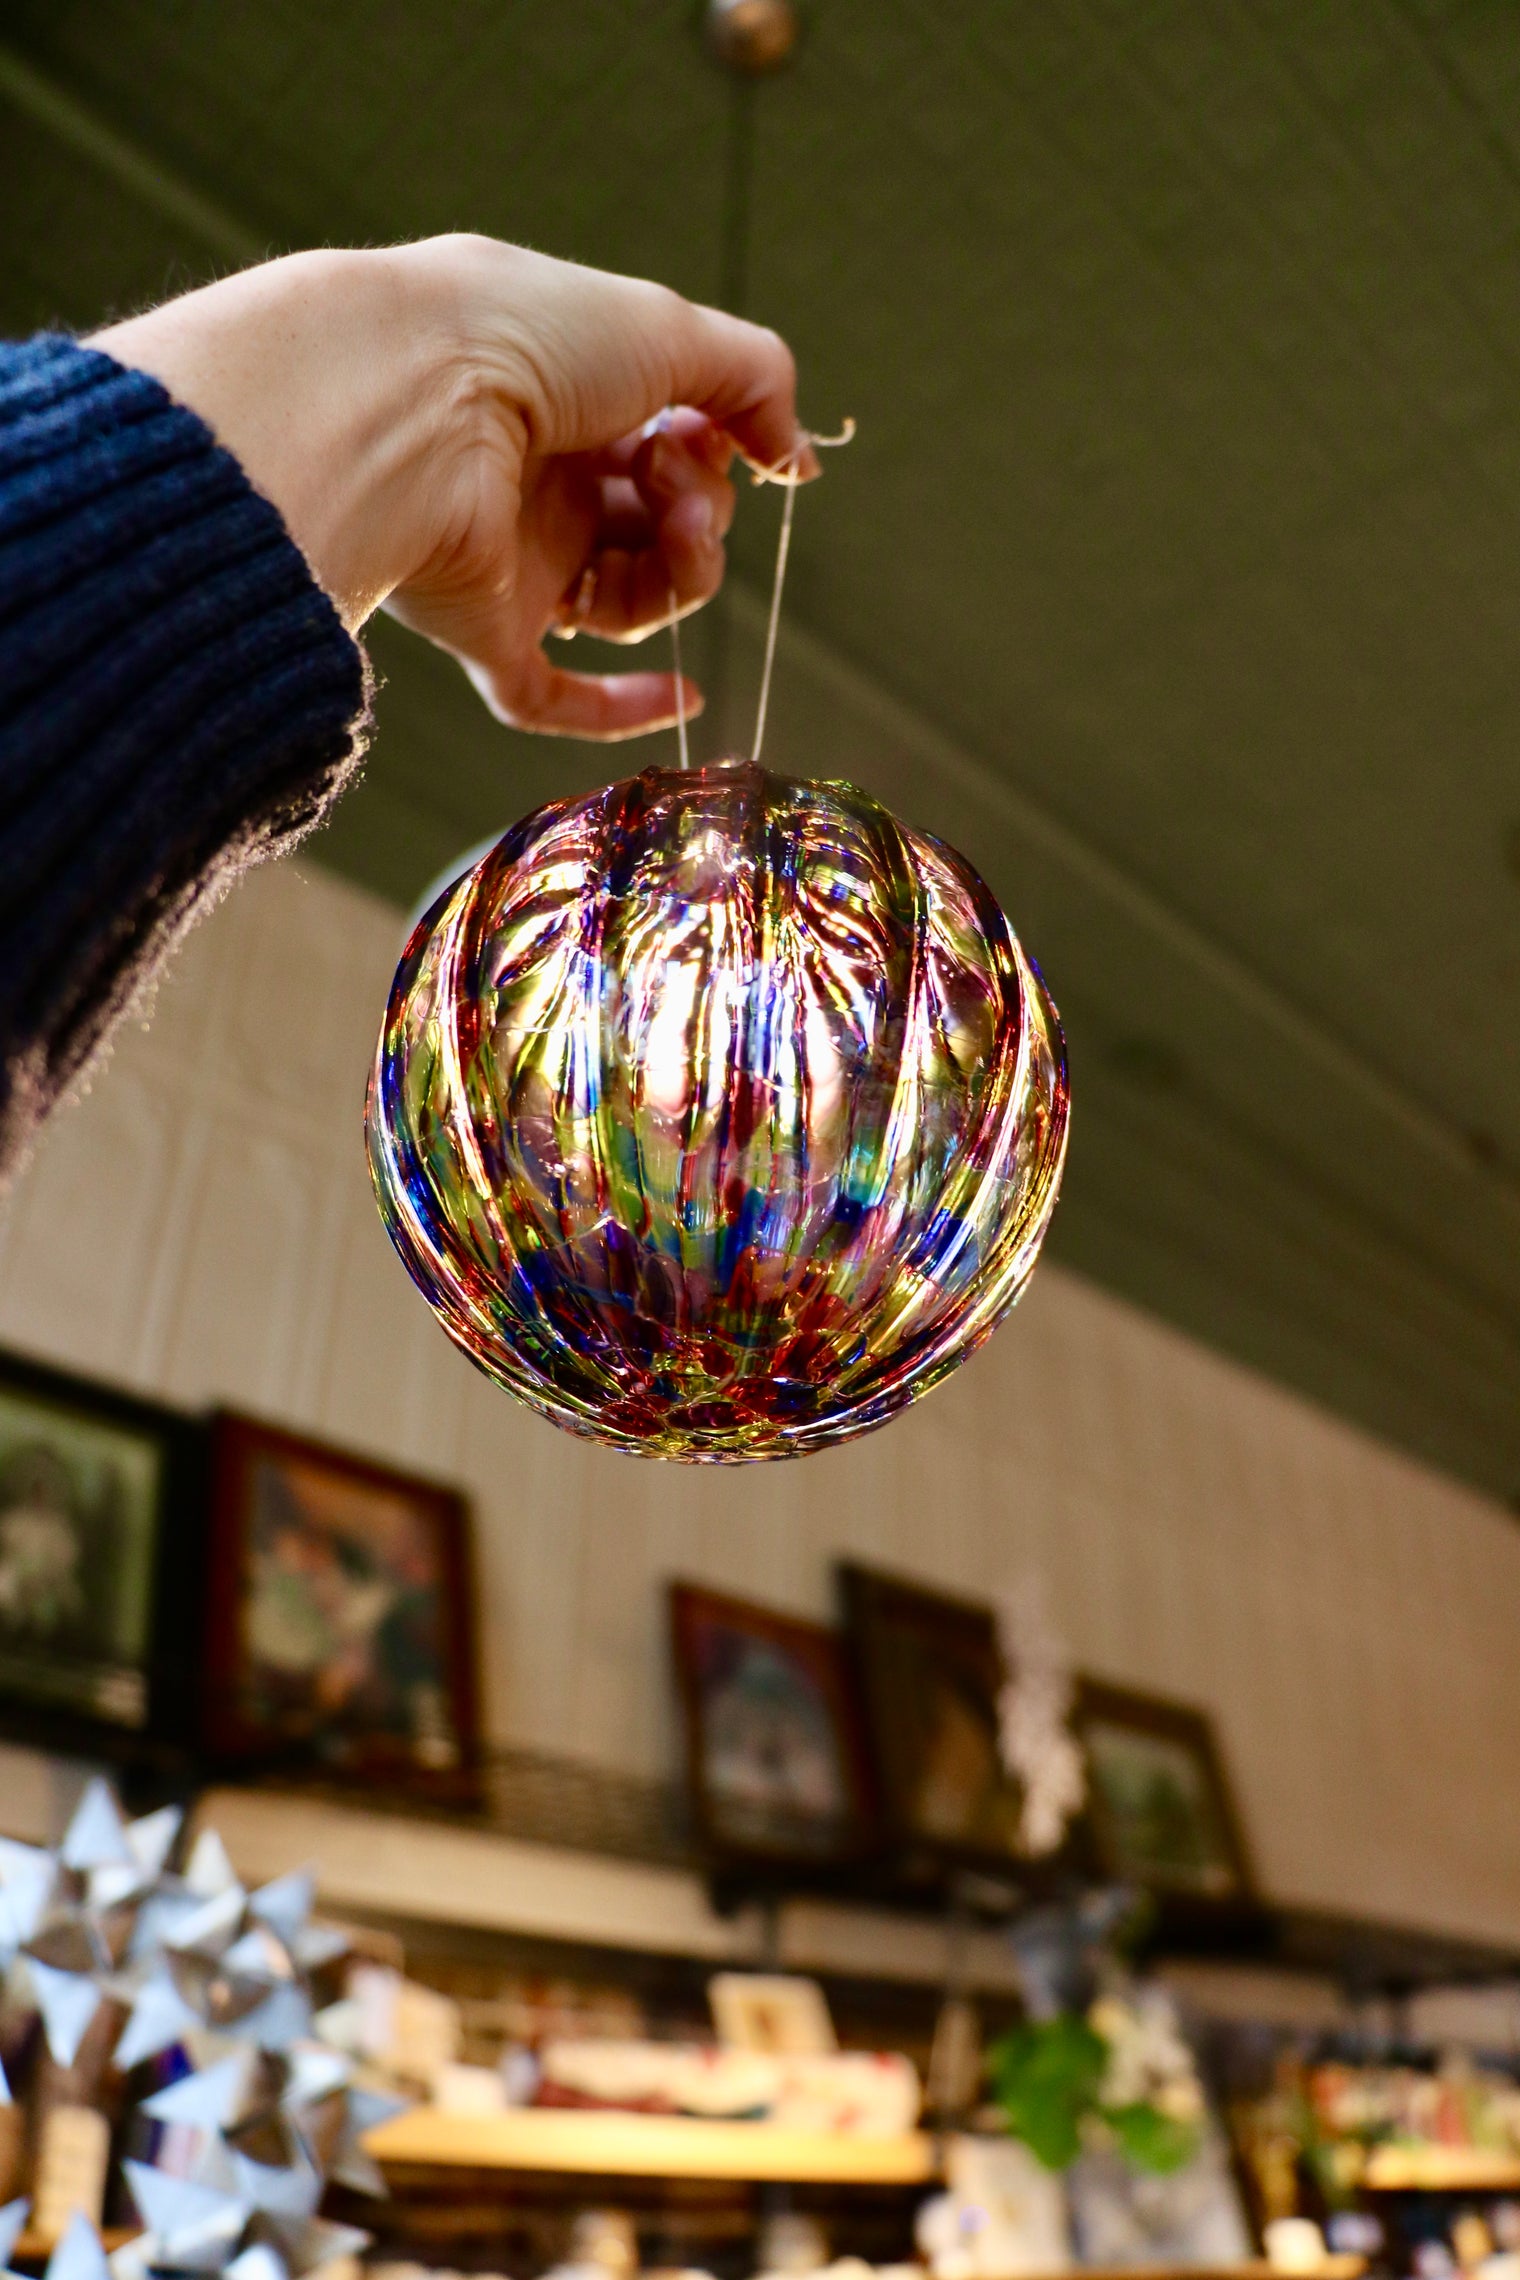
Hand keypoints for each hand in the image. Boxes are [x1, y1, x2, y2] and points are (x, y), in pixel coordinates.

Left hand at [91, 234, 816, 738]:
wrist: (412, 406)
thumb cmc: (523, 340)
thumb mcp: (667, 329)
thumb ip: (753, 380)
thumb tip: (798, 458)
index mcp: (566, 401)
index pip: (670, 447)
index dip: (716, 448)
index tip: (733, 436)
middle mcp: (539, 483)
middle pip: (661, 528)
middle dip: (701, 507)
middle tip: (676, 476)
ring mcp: (513, 561)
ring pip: (633, 601)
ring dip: (684, 573)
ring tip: (678, 527)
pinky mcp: (487, 632)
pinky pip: (556, 697)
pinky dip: (623, 705)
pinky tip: (684, 696)